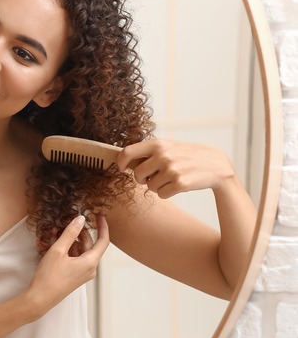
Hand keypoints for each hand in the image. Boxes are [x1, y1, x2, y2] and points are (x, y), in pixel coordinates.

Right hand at [25, 215, 108, 316]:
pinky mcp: (75, 276)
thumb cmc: (49, 276)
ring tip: (52, 233)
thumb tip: (81, 219)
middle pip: (88, 244)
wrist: (40, 298)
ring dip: (68, 241)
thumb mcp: (58, 250)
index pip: (103, 240)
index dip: (102, 226)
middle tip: (65, 223)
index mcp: (90, 262)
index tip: (99, 215)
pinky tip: (50, 244)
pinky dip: (65, 250)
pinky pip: (74, 258)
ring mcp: (83, 273)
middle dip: (77, 233)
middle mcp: (90, 269)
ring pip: (79, 251)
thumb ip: (70, 233)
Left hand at [116, 139, 236, 198]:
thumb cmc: (188, 156)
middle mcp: (163, 155)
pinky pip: (161, 194)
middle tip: (155, 176)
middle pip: (137, 175)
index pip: (127, 152)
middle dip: (143, 179)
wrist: (217, 165)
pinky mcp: (180, 183)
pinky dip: (167, 193)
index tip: (121, 168)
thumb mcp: (169, 146)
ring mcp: (171, 169)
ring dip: (158, 186)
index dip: (121, 162)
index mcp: (158, 143)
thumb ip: (148, 151)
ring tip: (171, 178)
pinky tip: (178, 185)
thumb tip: (124, 161)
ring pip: (149, 187)